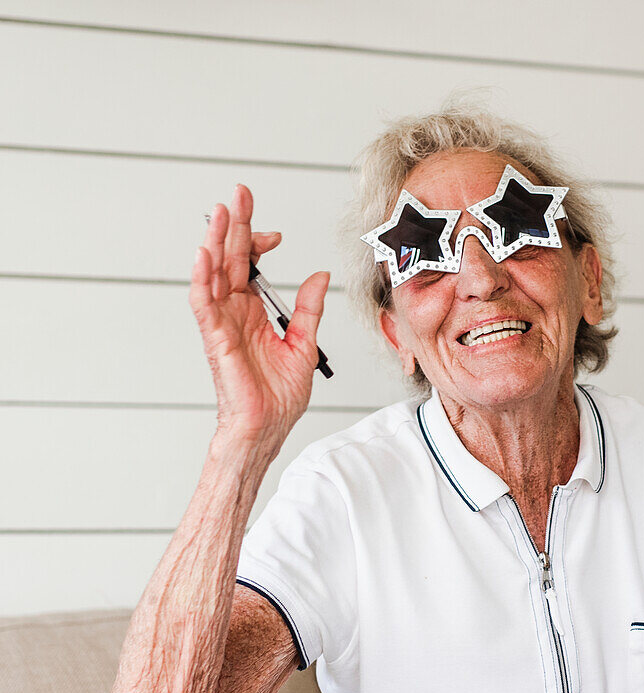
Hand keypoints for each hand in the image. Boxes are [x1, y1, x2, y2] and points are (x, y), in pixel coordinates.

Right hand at [190, 184, 329, 444]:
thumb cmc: (278, 395)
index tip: (276, 234)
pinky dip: (202, 279)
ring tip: (221, 212)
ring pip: (214, 274)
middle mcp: (234, 313)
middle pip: (230, 259)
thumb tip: (321, 276)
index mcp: (253, 311)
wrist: (267, 428)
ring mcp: (223, 324)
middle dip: (234, 225)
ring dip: (215, 242)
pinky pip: (204, 305)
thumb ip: (310, 308)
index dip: (258, 243)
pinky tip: (204, 256)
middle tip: (239, 193)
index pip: (249, 265)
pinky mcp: (217, 340)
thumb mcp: (304, 342)